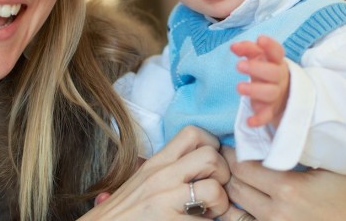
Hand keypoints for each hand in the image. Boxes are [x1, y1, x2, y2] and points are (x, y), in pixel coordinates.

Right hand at [82, 126, 230, 219]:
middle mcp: (161, 176)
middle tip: (215, 193)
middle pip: (211, 156)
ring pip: (215, 189)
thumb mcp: (141, 182)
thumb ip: (166, 170)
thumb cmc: (122, 213)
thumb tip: (194, 166)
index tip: (210, 167)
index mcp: (156, 163)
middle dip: (224, 176)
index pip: (193, 133)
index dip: (213, 147)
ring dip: (221, 205)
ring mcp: (164, 200)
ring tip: (209, 214)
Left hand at [218, 147, 345, 220]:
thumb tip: (271, 125)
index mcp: (289, 189)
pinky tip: (243, 198)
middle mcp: (277, 212)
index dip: (233, 154)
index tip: (233, 145)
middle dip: (229, 171)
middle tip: (228, 158)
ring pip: (235, 207)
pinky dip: (239, 210)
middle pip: (235, 187)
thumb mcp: (328, 164)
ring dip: (233, 190)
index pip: (243, 167)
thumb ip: (299, 147)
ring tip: (235, 177)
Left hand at [231, 35, 289, 127]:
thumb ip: (247, 49)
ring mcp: (276, 94)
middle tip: (239, 66)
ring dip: (255, 90)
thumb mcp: (258, 57)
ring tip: (239, 87)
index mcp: (276, 61)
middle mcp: (279, 77)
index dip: (270, 45)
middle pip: (273, 73)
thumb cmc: (265, 70)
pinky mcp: (270, 110)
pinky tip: (249, 121)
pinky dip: (259, 119)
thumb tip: (234, 46)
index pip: (277, 52)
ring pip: (270, 93)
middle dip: (257, 69)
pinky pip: (267, 116)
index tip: (260, 39)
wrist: (282, 94)